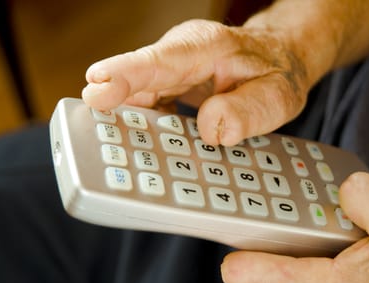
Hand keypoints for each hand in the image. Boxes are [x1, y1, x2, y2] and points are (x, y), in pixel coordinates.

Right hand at [82, 19, 311, 145]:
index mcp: (205, 47)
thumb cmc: (276, 74)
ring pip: (138, 95)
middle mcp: (181, 55)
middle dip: (112, 103)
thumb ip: (249, 110)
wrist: (278, 60)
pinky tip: (142, 148)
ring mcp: (172, 71)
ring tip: (113, 150)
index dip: (126, 74)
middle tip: (90, 132)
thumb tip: (211, 128)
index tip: (97, 88)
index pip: (160, 61)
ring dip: (124, 121)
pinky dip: (142, 127)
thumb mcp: (277, 96)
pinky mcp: (169, 86)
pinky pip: (148, 106)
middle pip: (138, 79)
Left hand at [221, 172, 368, 282]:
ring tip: (359, 244)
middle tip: (328, 219)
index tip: (225, 227)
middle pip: (280, 261)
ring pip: (305, 272)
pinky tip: (366, 263)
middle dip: (299, 234)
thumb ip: (363, 195)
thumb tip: (339, 191)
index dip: (235, 247)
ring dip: (323, 252)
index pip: (251, 273)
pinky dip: (337, 270)